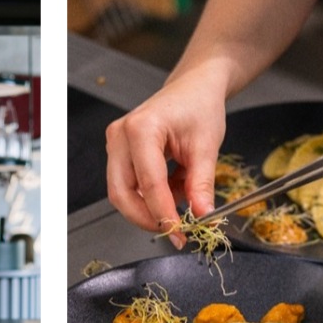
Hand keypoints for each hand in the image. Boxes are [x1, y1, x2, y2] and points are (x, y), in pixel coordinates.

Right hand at [105, 69, 227, 246]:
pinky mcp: (118, 153)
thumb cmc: (199, 107)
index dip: (163, 214)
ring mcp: (115, 144)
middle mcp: (120, 136)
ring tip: (182, 198)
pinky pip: (127, 185)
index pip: (148, 183)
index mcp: (141, 128)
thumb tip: (201, 215)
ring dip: (150, 206)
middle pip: (122, 193)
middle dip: (147, 217)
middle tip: (175, 231)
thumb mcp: (207, 146)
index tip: (180, 233)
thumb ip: (202, 183)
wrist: (193, 88)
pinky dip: (150, 195)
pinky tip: (173, 187)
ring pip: (122, 192)